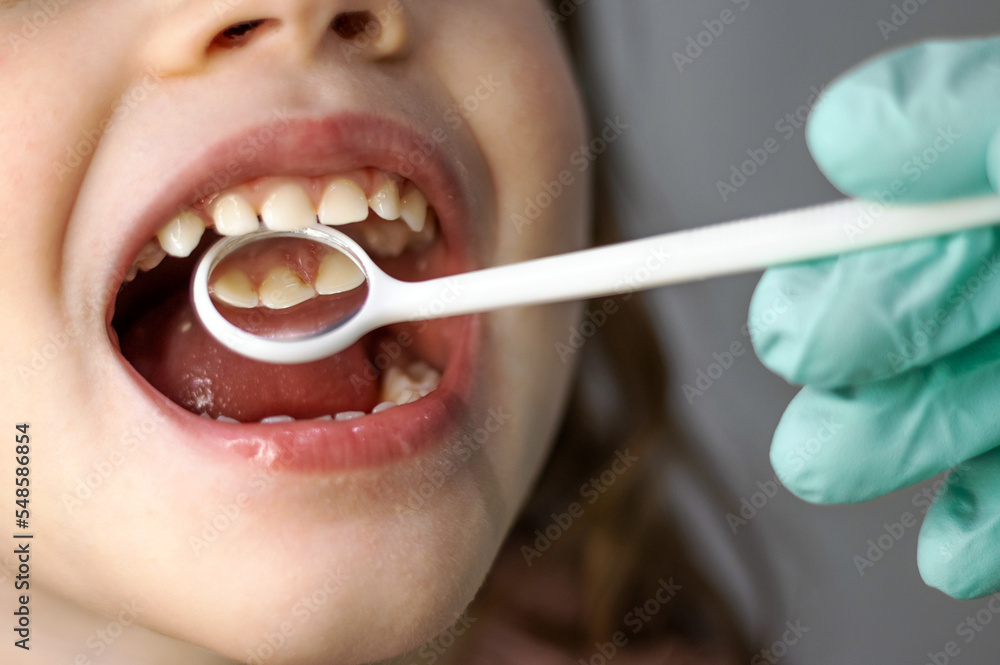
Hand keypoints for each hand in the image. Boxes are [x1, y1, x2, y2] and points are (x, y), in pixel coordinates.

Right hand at [749, 36, 999, 598]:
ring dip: (911, 447)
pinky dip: (993, 522)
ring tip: (832, 466)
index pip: (943, 201)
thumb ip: (987, 128)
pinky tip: (951, 545)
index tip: (785, 303)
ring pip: (988, 403)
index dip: (858, 256)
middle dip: (870, 359)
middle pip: (955, 309)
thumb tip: (855, 137)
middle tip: (813, 395)